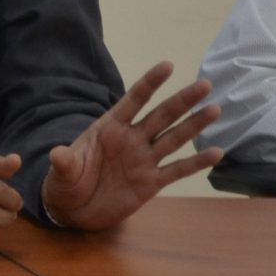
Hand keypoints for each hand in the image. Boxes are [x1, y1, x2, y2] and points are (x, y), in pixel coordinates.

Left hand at [41, 61, 223, 231]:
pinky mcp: (151, 183)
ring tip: (214, 109)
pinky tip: (216, 152)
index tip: (168, 65)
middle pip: (161, 115)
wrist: (74, 209)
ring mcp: (143, 160)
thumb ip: (65, 162)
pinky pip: (177, 170)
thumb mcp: (63, 171)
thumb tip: (58, 154)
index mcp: (110, 127)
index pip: (134, 100)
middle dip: (182, 100)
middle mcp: (131, 139)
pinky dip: (196, 163)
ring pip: (174, 139)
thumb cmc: (66, 182)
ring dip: (194, 125)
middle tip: (204, 84)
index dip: (150, 83)